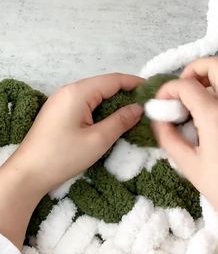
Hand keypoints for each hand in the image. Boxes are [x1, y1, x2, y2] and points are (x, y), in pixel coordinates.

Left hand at [0, 73, 142, 247]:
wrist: (29, 173)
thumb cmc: (63, 156)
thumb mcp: (98, 140)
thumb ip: (120, 121)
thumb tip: (138, 108)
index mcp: (78, 92)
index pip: (112, 80)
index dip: (134, 83)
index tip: (152, 89)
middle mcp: (69, 90)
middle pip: (103, 85)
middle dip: (125, 93)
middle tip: (146, 104)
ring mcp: (61, 100)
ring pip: (94, 95)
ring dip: (113, 101)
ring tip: (133, 112)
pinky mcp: (58, 112)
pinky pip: (84, 104)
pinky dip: (100, 108)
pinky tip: (111, 119)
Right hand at [153, 56, 217, 233]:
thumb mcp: (189, 165)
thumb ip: (169, 137)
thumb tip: (159, 119)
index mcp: (216, 117)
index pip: (186, 85)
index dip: (168, 89)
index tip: (161, 102)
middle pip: (216, 65)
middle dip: (193, 70)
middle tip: (183, 91)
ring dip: (209, 79)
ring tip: (196, 101)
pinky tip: (212, 115)